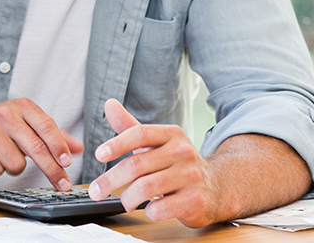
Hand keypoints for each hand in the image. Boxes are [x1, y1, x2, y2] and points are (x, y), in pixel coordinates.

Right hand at [0, 98, 82, 190]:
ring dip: (15, 167)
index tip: (67, 162)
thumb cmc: (1, 128)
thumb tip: (79, 148)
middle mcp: (4, 114)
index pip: (46, 126)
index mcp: (21, 106)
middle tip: (63, 184)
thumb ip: (53, 135)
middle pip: (36, 148)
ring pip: (16, 163)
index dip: (59, 146)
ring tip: (6, 156)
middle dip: (52, 169)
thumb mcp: (27, 123)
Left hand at [87, 98, 221, 227]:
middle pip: (137, 165)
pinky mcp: (195, 200)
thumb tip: (109, 103)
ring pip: (145, 188)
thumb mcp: (156, 143)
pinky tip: (149, 209)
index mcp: (172, 134)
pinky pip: (161, 208)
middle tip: (95, 191)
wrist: (217, 187)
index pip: (140, 133)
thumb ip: (130, 126)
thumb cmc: (177, 164)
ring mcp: (191, 176)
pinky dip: (148, 211)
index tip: (98, 155)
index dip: (117, 144)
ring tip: (125, 201)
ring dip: (127, 198)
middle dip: (110, 180)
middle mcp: (183, 152)